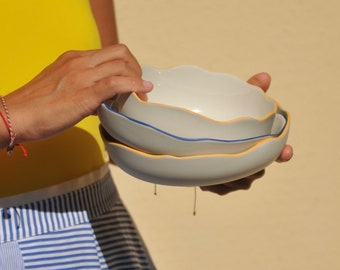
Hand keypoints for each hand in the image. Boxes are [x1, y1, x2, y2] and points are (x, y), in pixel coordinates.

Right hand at [3, 44, 152, 143]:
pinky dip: (135, 85)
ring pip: (122, 65)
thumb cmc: (37, 106)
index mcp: (74, 59)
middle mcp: (80, 62)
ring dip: (137, 78)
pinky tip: (143, 92)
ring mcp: (83, 75)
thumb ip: (83, 88)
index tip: (132, 80)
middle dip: (136, 68)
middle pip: (120, 53)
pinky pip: (117, 82)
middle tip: (139, 86)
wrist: (16, 116)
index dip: (126, 65)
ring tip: (141, 95)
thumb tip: (103, 101)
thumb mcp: (61, 87)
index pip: (110, 52)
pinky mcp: (85, 93)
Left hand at [200, 72, 292, 194]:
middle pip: (257, 171)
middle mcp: (251, 167)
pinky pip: (221, 189)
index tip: (286, 152)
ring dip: (228, 172)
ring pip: (240, 182)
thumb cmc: (220, 120)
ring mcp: (237, 180)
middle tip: (227, 152)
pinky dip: (213, 180)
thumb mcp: (233, 104)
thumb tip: (265, 76)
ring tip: (213, 159)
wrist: (194, 141)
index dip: (282, 153)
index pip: (277, 153)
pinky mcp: (221, 188)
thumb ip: (249, 91)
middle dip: (245, 162)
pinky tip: (205, 170)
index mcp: (257, 147)